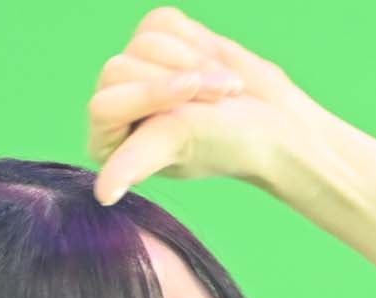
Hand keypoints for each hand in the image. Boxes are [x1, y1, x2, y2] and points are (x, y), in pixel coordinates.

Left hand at [86, 6, 317, 205]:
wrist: (272, 120)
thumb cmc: (227, 143)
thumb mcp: (177, 145)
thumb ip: (135, 161)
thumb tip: (103, 196)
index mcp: (108, 143)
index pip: (104, 105)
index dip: (151, 94)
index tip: (191, 96)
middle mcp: (114, 105)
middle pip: (119, 67)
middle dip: (174, 78)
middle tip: (211, 99)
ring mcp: (136, 69)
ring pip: (144, 41)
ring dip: (191, 60)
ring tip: (217, 87)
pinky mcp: (156, 39)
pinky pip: (163, 22)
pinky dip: (194, 39)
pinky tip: (211, 65)